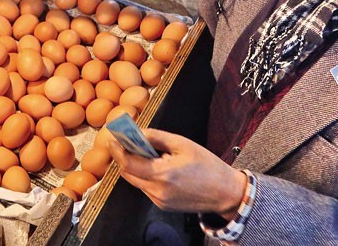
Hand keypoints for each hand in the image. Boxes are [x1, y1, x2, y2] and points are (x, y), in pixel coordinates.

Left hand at [108, 128, 247, 216]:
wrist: (225, 192)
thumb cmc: (208, 166)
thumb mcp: (182, 144)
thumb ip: (156, 137)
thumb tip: (136, 131)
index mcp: (163, 174)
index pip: (128, 163)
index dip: (117, 151)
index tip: (113, 139)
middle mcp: (158, 191)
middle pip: (128, 173)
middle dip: (124, 157)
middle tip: (127, 142)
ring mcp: (159, 201)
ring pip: (136, 181)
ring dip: (136, 167)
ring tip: (149, 154)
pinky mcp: (162, 206)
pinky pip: (146, 188)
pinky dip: (145, 176)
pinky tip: (159, 167)